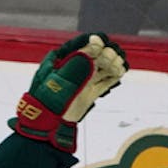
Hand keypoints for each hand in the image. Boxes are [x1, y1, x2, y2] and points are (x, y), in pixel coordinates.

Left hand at [11, 32, 126, 152]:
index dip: (95, 42)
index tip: (102, 44)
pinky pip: (105, 81)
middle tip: (109, 60)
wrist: (48, 124)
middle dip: (106, 54)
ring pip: (103, 67)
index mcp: (62, 59)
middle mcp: (74, 68)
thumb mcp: (62, 76)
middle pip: (97, 54)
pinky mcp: (90, 93)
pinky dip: (114, 76)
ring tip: (117, 67)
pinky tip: (120, 71)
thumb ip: (79, 61)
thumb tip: (95, 46)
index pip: (83, 44)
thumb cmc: (49, 99)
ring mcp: (83, 81)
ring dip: (113, 64)